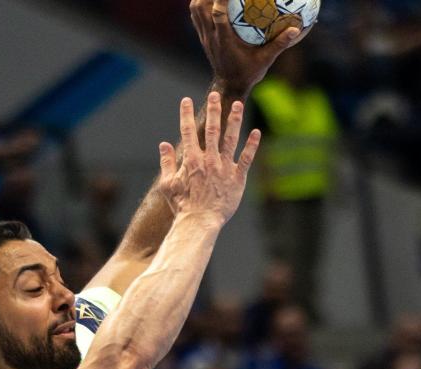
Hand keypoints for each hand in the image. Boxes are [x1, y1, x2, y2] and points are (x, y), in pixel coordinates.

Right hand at [158, 92, 261, 225]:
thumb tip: (163, 145)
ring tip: (238, 105)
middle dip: (214, 110)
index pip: (188, 131)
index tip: (185, 101)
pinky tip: (256, 132)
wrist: (200, 222)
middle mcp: (209, 160)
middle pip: (212, 129)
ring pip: (231, 139)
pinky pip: (247, 159)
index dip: (186, 114)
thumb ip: (166, 163)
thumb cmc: (182, 205)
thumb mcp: (168, 184)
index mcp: (192, 160)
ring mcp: (225, 168)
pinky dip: (252, 145)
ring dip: (234, 120)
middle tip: (215, 95)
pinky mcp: (238, 178)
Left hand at [190, 0, 303, 97]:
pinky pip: (196, 17)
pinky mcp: (203, 38)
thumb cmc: (248, 73)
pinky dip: (200, 5)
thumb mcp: (266, 59)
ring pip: (195, 11)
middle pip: (201, 8)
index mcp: (224, 41)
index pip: (218, 14)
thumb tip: (295, 30)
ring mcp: (205, 37)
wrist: (229, 85)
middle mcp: (211, 37)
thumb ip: (279, 44)